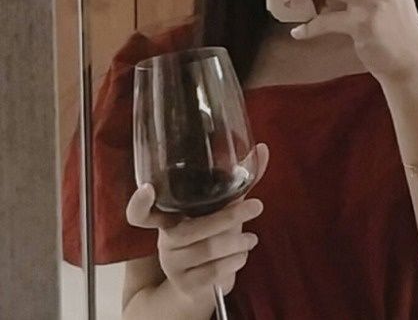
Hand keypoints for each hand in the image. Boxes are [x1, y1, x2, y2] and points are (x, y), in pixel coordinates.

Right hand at [126, 142, 268, 302]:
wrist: (201, 283)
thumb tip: (263, 149)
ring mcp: (172, 264)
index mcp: (169, 217)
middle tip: (257, 206)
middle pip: (192, 229)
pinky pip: (213, 272)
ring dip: (238, 242)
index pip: (139, 213)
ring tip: (252, 238)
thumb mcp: (221, 208)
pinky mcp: (186, 285)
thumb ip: (238, 183)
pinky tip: (243, 254)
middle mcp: (166, 239)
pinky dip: (235, 261)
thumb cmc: (211, 235)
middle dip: (229, 217)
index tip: (148, 188)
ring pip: (208, 250)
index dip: (138, 203)